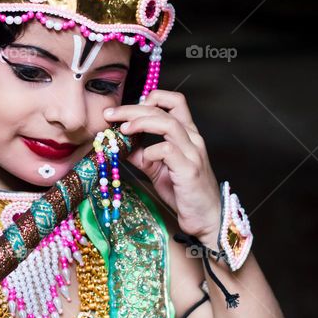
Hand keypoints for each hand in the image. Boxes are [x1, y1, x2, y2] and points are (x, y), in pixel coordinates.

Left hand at [104, 90, 221, 247]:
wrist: (206, 218)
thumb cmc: (185, 193)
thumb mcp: (158, 170)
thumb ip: (142, 155)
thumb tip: (120, 145)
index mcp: (187, 134)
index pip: (173, 101)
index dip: (149, 98)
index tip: (126, 110)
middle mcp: (192, 139)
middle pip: (163, 110)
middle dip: (132, 109)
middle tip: (111, 114)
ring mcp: (193, 153)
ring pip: (168, 123)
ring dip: (141, 122)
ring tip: (123, 129)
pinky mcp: (189, 169)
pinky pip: (168, 150)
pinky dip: (151, 151)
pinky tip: (144, 158)